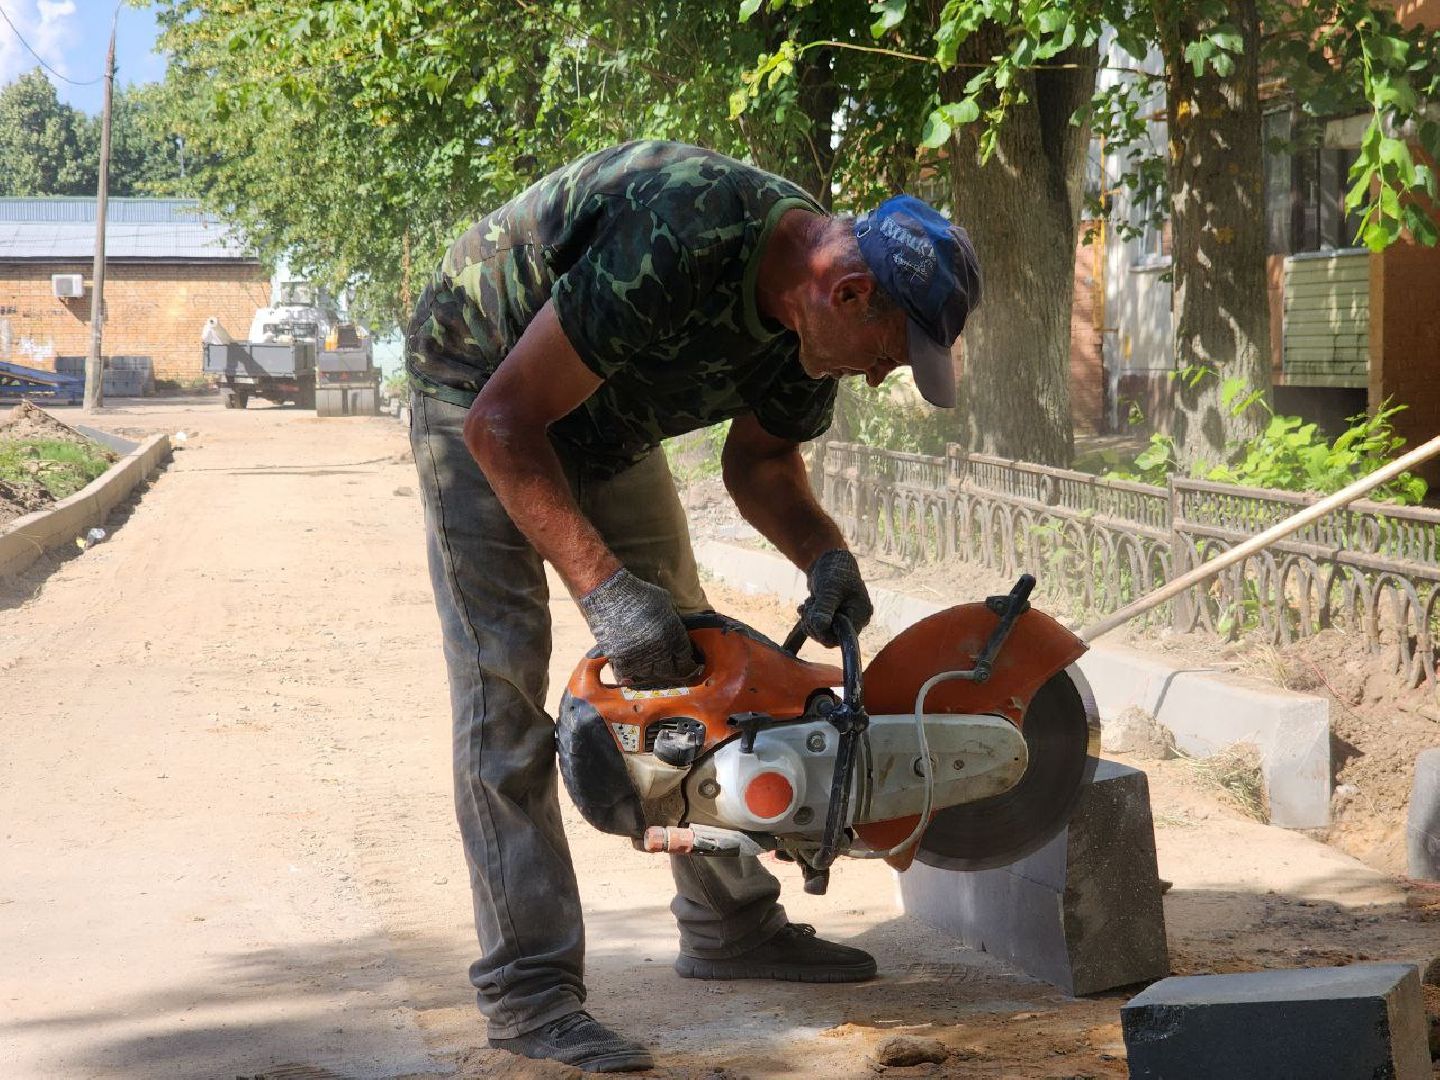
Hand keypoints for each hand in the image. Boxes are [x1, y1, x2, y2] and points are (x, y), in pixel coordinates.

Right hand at [578, 568, 701, 687]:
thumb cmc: (638, 593)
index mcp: (673, 634)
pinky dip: (628, 676)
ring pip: (649, 676)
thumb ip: (673, 619)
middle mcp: (659, 649)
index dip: (687, 664)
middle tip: (668, 667)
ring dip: (649, 672)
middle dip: (670, 670)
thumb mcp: (665, 602)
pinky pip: (627, 676)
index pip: (685, 660)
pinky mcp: (620, 659)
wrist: (609, 592)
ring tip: (648, 666)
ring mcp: (639, 656)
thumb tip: (676, 630)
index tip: (685, 664)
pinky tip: (630, 672)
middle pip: (669, 672)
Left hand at [799, 549, 872, 646]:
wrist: (828, 559)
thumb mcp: (828, 590)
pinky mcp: (833, 615)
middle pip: (832, 637)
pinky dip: (809, 618)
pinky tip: (804, 607)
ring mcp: (844, 617)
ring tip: (807, 604)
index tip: (812, 621)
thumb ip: (824, 610)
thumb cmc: (834, 571)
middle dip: (815, 626)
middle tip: (807, 610)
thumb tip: (820, 628)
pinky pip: (820, 625)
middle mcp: (855, 618)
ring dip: (810, 621)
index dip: (824, 633)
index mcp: (860, 614)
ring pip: (823, 632)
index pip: (843, 637)